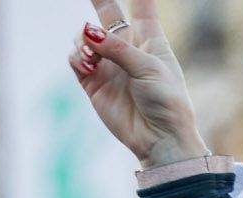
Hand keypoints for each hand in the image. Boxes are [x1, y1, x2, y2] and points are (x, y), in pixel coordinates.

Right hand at [68, 0, 209, 169]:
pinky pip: (76, 59)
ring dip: (83, 41)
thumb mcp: (148, 68)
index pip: (142, 6)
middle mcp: (127, 49)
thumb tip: (88, 32)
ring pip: (85, 37)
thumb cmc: (166, 102)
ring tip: (92, 58)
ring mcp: (109, 65)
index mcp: (150, 40)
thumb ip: (118, 48)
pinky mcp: (93, 83)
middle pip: (107, 14)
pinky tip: (87, 66)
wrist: (160, 140)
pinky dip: (77, 58)